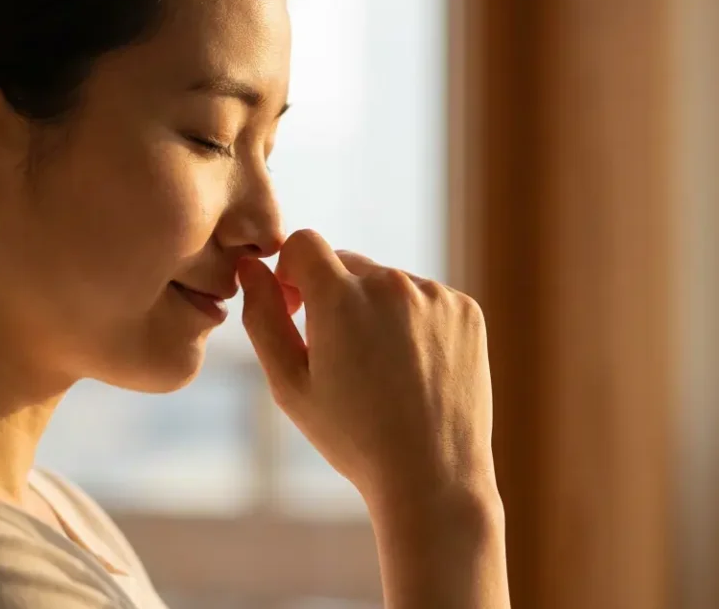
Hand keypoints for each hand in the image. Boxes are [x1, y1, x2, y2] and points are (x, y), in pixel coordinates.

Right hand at [236, 230, 496, 507]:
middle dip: (336, 296)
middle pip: (348, 264)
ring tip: (385, 373)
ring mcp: (435, 295)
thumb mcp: (290, 385)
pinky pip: (428, 300)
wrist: (433, 475)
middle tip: (342, 358)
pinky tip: (417, 371)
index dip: (292, 272)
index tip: (298, 309)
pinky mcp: (467, 311)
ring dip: (378, 311)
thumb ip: (263, 317)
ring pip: (391, 284)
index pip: (304, 243)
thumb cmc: (353, 437)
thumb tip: (252, 267)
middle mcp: (392, 284)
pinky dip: (417, 323)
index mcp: (341, 298)